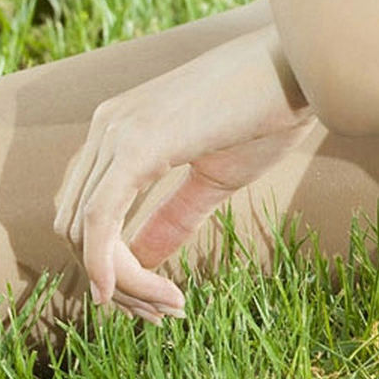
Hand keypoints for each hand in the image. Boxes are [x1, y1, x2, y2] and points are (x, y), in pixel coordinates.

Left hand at [53, 25, 316, 320]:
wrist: (304, 65)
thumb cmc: (269, 112)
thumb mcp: (214, 178)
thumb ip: (173, 218)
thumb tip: (139, 262)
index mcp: (116, 131)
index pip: (84, 212)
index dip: (109, 264)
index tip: (157, 300)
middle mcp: (104, 129)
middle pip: (73, 228)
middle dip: (112, 281)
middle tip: (162, 314)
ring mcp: (114, 133)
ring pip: (83, 231)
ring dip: (118, 281)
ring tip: (168, 307)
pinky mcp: (135, 145)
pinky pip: (99, 219)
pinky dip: (105, 262)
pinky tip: (120, 293)